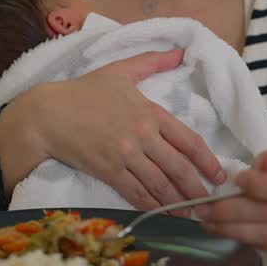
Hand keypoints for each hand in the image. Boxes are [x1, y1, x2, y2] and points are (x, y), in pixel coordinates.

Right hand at [0, 49, 225, 210]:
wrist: (47, 114)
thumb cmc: (84, 91)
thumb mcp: (120, 70)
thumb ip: (152, 62)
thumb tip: (180, 51)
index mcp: (150, 113)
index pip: (189, 140)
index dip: (208, 161)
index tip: (219, 175)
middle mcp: (142, 136)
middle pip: (179, 168)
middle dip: (197, 189)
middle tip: (211, 203)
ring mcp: (125, 156)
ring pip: (160, 185)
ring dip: (178, 203)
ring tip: (192, 214)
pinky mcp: (108, 172)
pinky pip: (136, 193)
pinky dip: (153, 206)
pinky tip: (164, 214)